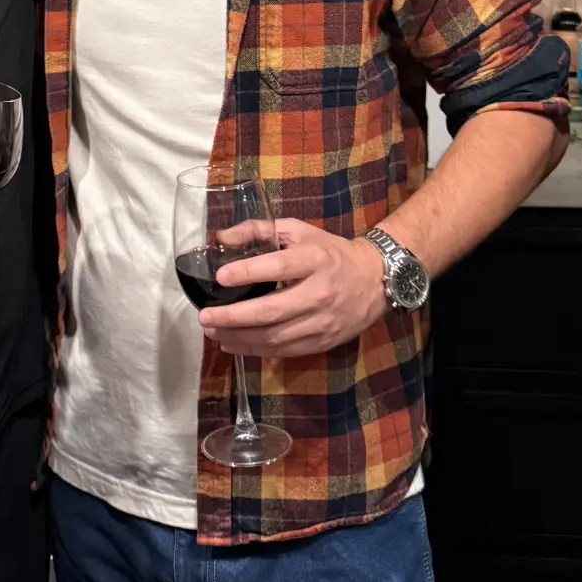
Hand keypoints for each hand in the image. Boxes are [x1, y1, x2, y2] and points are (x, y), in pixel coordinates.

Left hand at [198, 218, 387, 357]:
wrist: (375, 280)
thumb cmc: (330, 252)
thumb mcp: (299, 231)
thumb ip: (260, 230)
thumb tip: (221, 238)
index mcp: (314, 259)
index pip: (278, 267)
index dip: (247, 272)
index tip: (220, 277)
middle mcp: (319, 293)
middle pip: (272, 310)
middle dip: (234, 317)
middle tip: (205, 316)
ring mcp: (322, 322)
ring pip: (275, 337)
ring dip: (240, 337)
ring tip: (213, 331)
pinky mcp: (323, 342)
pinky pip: (285, 351)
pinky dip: (256, 351)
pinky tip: (233, 344)